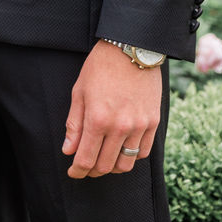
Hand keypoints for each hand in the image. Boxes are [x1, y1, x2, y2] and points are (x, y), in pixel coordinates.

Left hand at [61, 40, 160, 179]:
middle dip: (92, 171)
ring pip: (126, 164)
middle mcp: (120, 127)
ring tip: (104, 159)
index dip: (77, 171)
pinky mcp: (153, 122)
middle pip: (105, 166)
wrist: (131, 48)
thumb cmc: (100, 67)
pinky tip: (122, 149)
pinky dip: (131, 156)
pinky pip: (143, 152)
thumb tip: (68, 151)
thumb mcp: (79, 92)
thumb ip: (74, 124)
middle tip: (85, 167)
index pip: (86, 160)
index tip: (73, 173)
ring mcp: (139, 126)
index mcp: (97, 119)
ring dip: (112, 167)